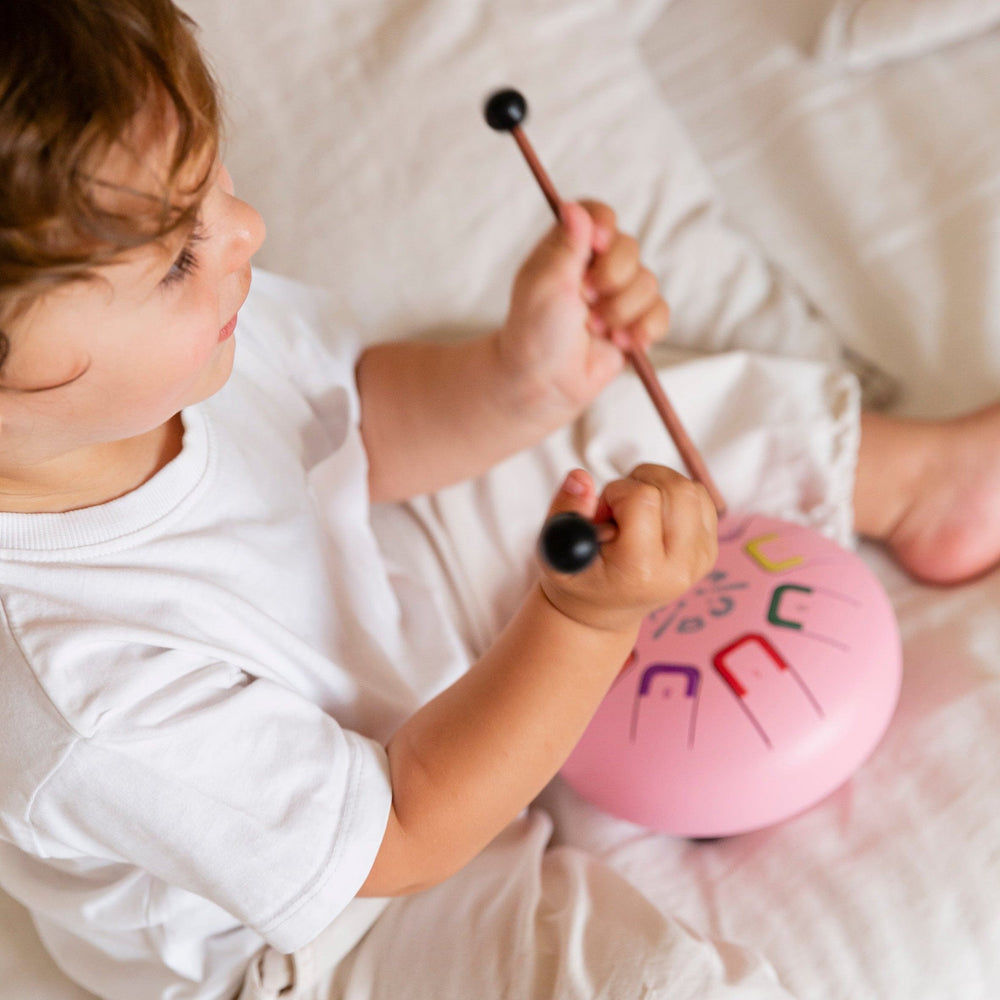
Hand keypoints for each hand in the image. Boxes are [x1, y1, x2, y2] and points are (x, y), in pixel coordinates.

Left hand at [498, 201, 670, 425]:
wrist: (544, 382)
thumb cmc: (535, 332)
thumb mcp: (545, 284)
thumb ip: (566, 246)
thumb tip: (574, 208)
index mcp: (569, 249)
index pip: (598, 215)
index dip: (604, 226)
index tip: (598, 243)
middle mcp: (596, 268)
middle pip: (630, 248)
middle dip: (612, 278)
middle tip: (586, 300)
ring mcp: (619, 296)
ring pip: (649, 283)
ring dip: (622, 310)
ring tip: (596, 329)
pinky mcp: (635, 323)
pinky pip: (660, 314)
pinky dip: (643, 329)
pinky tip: (620, 342)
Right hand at [538, 465, 717, 632]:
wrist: (607, 608)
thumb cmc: (580, 577)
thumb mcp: (556, 548)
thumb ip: (565, 511)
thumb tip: (581, 477)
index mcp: (640, 569)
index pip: (642, 498)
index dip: (616, 493)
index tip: (602, 514)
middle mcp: (679, 567)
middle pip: (676, 489)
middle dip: (640, 483)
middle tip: (618, 509)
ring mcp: (699, 559)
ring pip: (691, 489)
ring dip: (658, 485)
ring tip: (634, 510)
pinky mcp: (709, 549)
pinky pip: (701, 498)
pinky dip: (674, 495)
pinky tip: (653, 515)